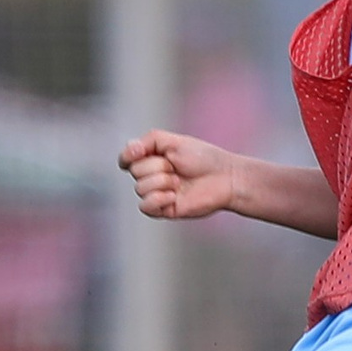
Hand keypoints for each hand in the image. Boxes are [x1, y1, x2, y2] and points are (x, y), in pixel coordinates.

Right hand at [118, 129, 239, 219]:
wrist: (225, 178)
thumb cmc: (204, 158)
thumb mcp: (174, 141)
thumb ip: (148, 141)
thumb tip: (128, 151)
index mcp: (153, 158)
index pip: (126, 159)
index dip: (129, 155)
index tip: (140, 151)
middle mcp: (152, 176)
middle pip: (135, 171)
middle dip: (157, 166)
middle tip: (176, 167)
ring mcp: (157, 193)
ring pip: (140, 188)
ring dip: (162, 182)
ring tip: (180, 182)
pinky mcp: (163, 210)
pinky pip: (145, 206)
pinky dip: (158, 199)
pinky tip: (173, 196)